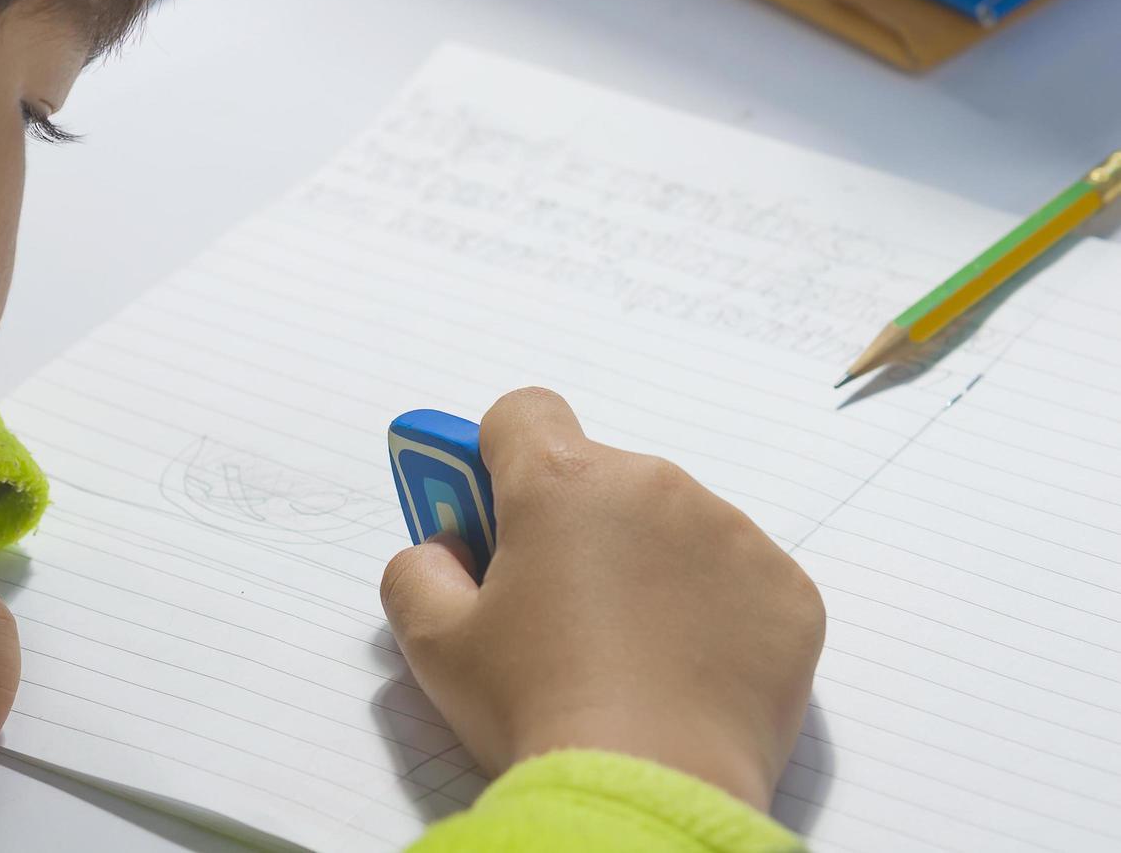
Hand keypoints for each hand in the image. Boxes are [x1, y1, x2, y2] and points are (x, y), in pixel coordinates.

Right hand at [381, 389, 824, 810]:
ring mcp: (732, 534)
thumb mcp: (433, 645)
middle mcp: (654, 485)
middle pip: (601, 478)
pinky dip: (713, 612)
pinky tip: (687, 673)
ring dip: (647, 566)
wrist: (651, 790)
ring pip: (674, 526)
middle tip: (559, 612)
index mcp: (561, 482)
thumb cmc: (534, 707)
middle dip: (576, 527)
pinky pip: (738, 579)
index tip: (498, 514)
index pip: (523, 413)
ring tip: (629, 656)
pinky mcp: (787, 590)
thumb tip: (446, 552)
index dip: (500, 457)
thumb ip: (417, 572)